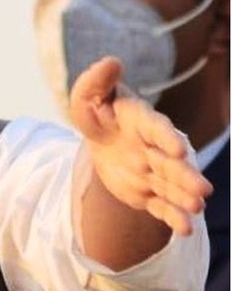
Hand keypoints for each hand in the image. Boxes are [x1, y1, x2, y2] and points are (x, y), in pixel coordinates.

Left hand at [69, 56, 212, 235]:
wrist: (101, 140)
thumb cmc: (97, 114)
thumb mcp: (87, 97)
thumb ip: (96, 80)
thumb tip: (110, 61)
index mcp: (141, 122)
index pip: (156, 129)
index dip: (166, 138)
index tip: (179, 149)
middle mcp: (153, 148)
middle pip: (171, 163)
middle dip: (186, 176)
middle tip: (202, 190)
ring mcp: (153, 171)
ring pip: (171, 186)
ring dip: (184, 196)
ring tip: (197, 207)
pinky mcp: (148, 192)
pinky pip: (161, 206)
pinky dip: (172, 217)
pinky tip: (184, 229)